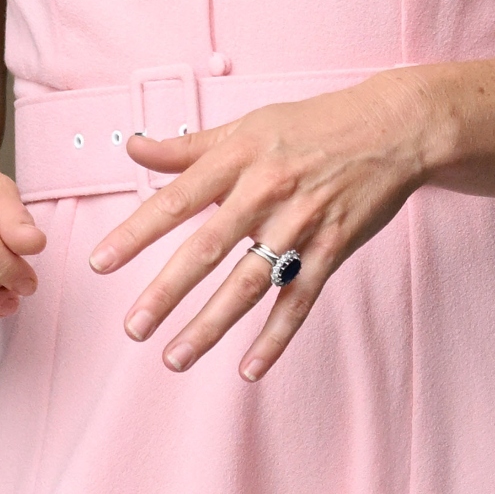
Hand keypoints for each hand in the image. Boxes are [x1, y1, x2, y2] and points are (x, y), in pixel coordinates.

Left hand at [88, 76, 427, 380]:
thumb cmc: (315, 124)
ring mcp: (302, 224)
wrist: (394, 127)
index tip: (100, 264)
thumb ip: (188, 146)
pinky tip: (249, 369)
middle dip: (166, 292)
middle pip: (207, 249)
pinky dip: (275, 337)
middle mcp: (266, 192)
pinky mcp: (333, 249)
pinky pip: (299, 301)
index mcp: (238, 159)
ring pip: (249, 283)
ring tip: (175, 358)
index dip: (135, 234)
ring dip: (211, 325)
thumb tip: (133, 147)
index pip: (175, 200)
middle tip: (133, 328)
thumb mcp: (248, 124)